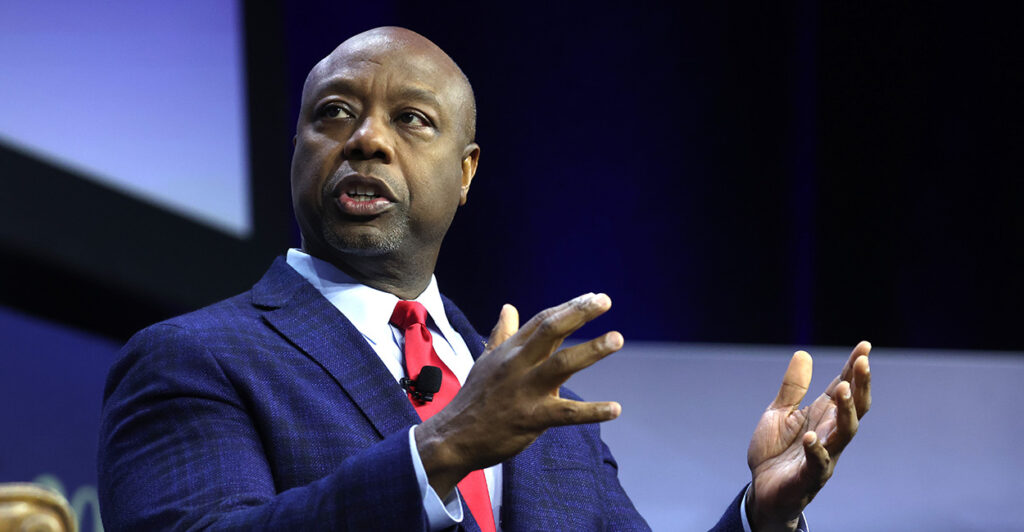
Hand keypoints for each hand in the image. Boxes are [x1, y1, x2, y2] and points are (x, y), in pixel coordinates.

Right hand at [415, 293, 623, 495]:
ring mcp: (525, 390)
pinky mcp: (532, 418)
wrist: (454, 437)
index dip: (568, 307)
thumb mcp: (486, 361)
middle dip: (578, 313)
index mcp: (510, 350)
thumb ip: (503, 334)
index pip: (542, 321)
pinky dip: (592, 412)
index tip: (592, 296)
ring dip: (591, 350)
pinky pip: (567, 413)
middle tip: (604, 300)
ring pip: (562, 364)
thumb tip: (508, 307)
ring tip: (616, 338)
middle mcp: (518, 365)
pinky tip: (615, 409)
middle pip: (550, 330)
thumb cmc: (474, 397)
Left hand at [746, 341, 871, 531]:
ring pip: (844, 434)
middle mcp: (829, 434)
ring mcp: (823, 456)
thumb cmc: (775, 451)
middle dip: (860, 385)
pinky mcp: (808, 478)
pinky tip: (812, 437)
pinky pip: (818, 465)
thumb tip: (803, 353)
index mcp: (822, 417)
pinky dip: (817, 451)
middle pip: (854, 408)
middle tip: (863, 363)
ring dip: (846, 412)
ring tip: (842, 389)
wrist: (761, 489)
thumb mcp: (779, 412)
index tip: (865, 346)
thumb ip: (792, 387)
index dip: (854, 368)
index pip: (844, 389)